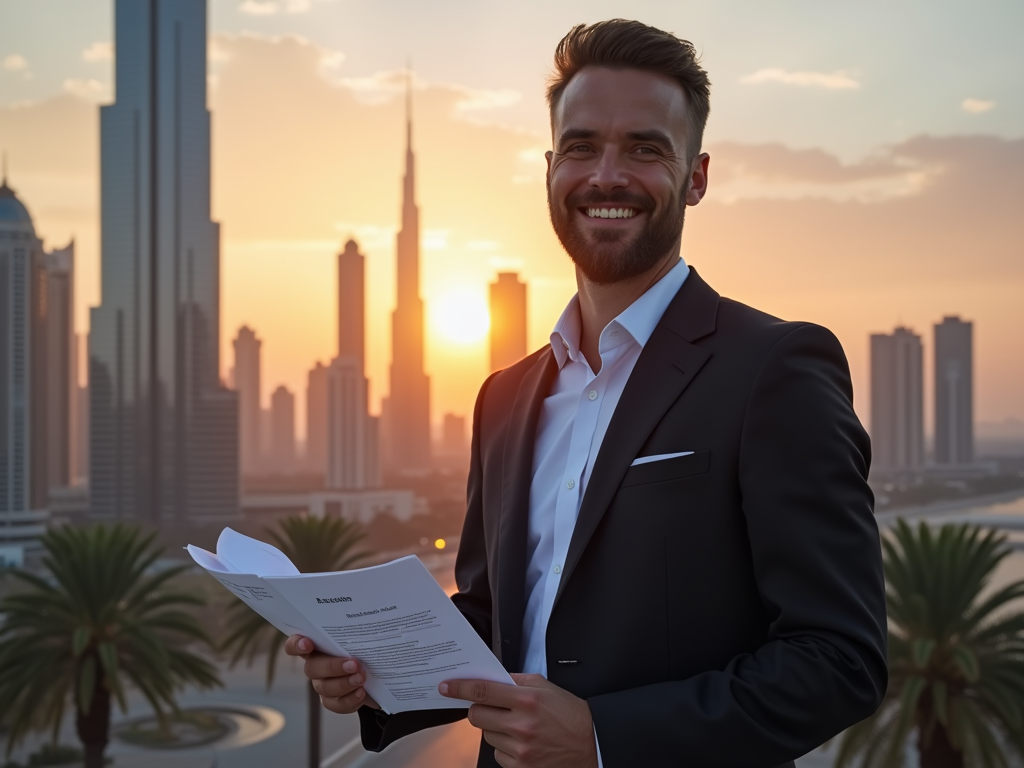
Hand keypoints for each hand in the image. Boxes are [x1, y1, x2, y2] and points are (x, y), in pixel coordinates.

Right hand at [284, 634, 379, 712]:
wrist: (380, 672)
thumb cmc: (368, 647)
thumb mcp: (365, 634)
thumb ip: (360, 625)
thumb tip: (367, 608)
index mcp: (319, 645)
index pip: (295, 644)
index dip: (296, 644)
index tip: (308, 643)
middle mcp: (316, 664)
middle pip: (311, 668)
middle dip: (333, 667)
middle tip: (354, 663)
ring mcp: (323, 684)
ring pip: (324, 687)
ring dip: (344, 683)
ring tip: (362, 678)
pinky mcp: (333, 700)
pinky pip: (335, 704)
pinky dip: (349, 700)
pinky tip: (362, 692)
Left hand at [439, 673, 597, 767]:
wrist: (591, 744)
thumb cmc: (570, 714)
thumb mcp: (546, 687)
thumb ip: (517, 682)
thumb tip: (492, 679)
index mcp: (527, 700)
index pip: (483, 691)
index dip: (460, 688)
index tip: (446, 687)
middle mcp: (522, 725)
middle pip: (477, 716)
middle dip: (479, 709)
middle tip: (491, 708)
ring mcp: (521, 749)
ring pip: (486, 735)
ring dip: (495, 729)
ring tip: (517, 726)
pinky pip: (498, 754)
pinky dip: (505, 747)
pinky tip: (523, 743)